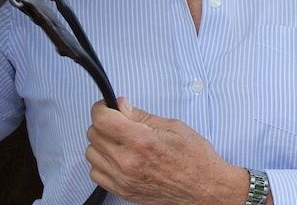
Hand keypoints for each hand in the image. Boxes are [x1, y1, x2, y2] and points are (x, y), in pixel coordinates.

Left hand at [85, 98, 250, 204]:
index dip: (101, 107)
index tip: (108, 106)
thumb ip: (141, 115)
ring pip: (91, 153)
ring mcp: (124, 180)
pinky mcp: (124, 192)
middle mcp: (129, 162)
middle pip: (94, 134)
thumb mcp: (173, 126)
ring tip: (119, 140)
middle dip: (104, 122)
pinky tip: (117, 157)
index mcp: (142, 142)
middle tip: (118, 121)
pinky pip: (96, 174)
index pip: (102, 120)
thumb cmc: (195, 158)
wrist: (205, 188)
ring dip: (101, 142)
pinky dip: (102, 163)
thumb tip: (121, 105)